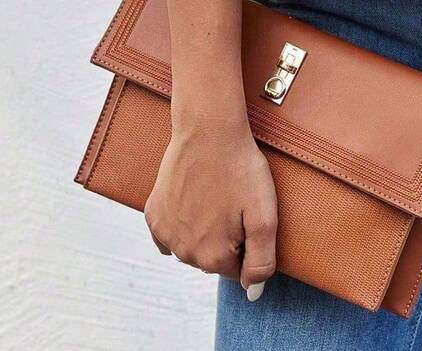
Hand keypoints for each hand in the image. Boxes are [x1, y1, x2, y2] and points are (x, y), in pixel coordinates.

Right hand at [144, 112, 277, 295]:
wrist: (208, 130)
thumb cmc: (240, 169)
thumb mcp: (265, 216)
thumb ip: (261, 262)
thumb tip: (253, 294)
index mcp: (213, 258)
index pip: (239, 269)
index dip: (249, 241)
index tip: (249, 213)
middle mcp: (184, 253)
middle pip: (214, 258)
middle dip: (228, 237)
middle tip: (235, 201)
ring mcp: (165, 234)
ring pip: (193, 245)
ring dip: (205, 229)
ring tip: (217, 195)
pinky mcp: (153, 213)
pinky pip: (171, 232)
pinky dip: (183, 222)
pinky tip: (194, 201)